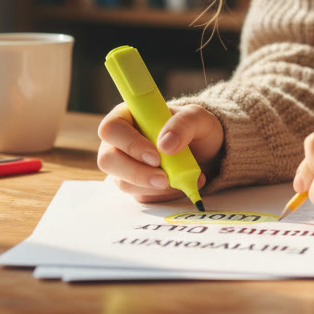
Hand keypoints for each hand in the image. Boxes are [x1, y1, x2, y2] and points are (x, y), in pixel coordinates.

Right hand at [97, 103, 223, 202]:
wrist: (205, 152)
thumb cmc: (194, 128)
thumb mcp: (198, 118)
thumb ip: (184, 124)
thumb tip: (165, 144)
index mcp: (127, 117)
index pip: (112, 128)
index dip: (130, 144)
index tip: (156, 156)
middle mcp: (118, 142)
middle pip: (107, 160)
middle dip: (136, 173)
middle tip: (164, 179)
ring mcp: (124, 166)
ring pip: (123, 183)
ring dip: (153, 187)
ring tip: (182, 179)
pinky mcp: (135, 186)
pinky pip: (141, 196)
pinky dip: (163, 194)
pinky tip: (180, 184)